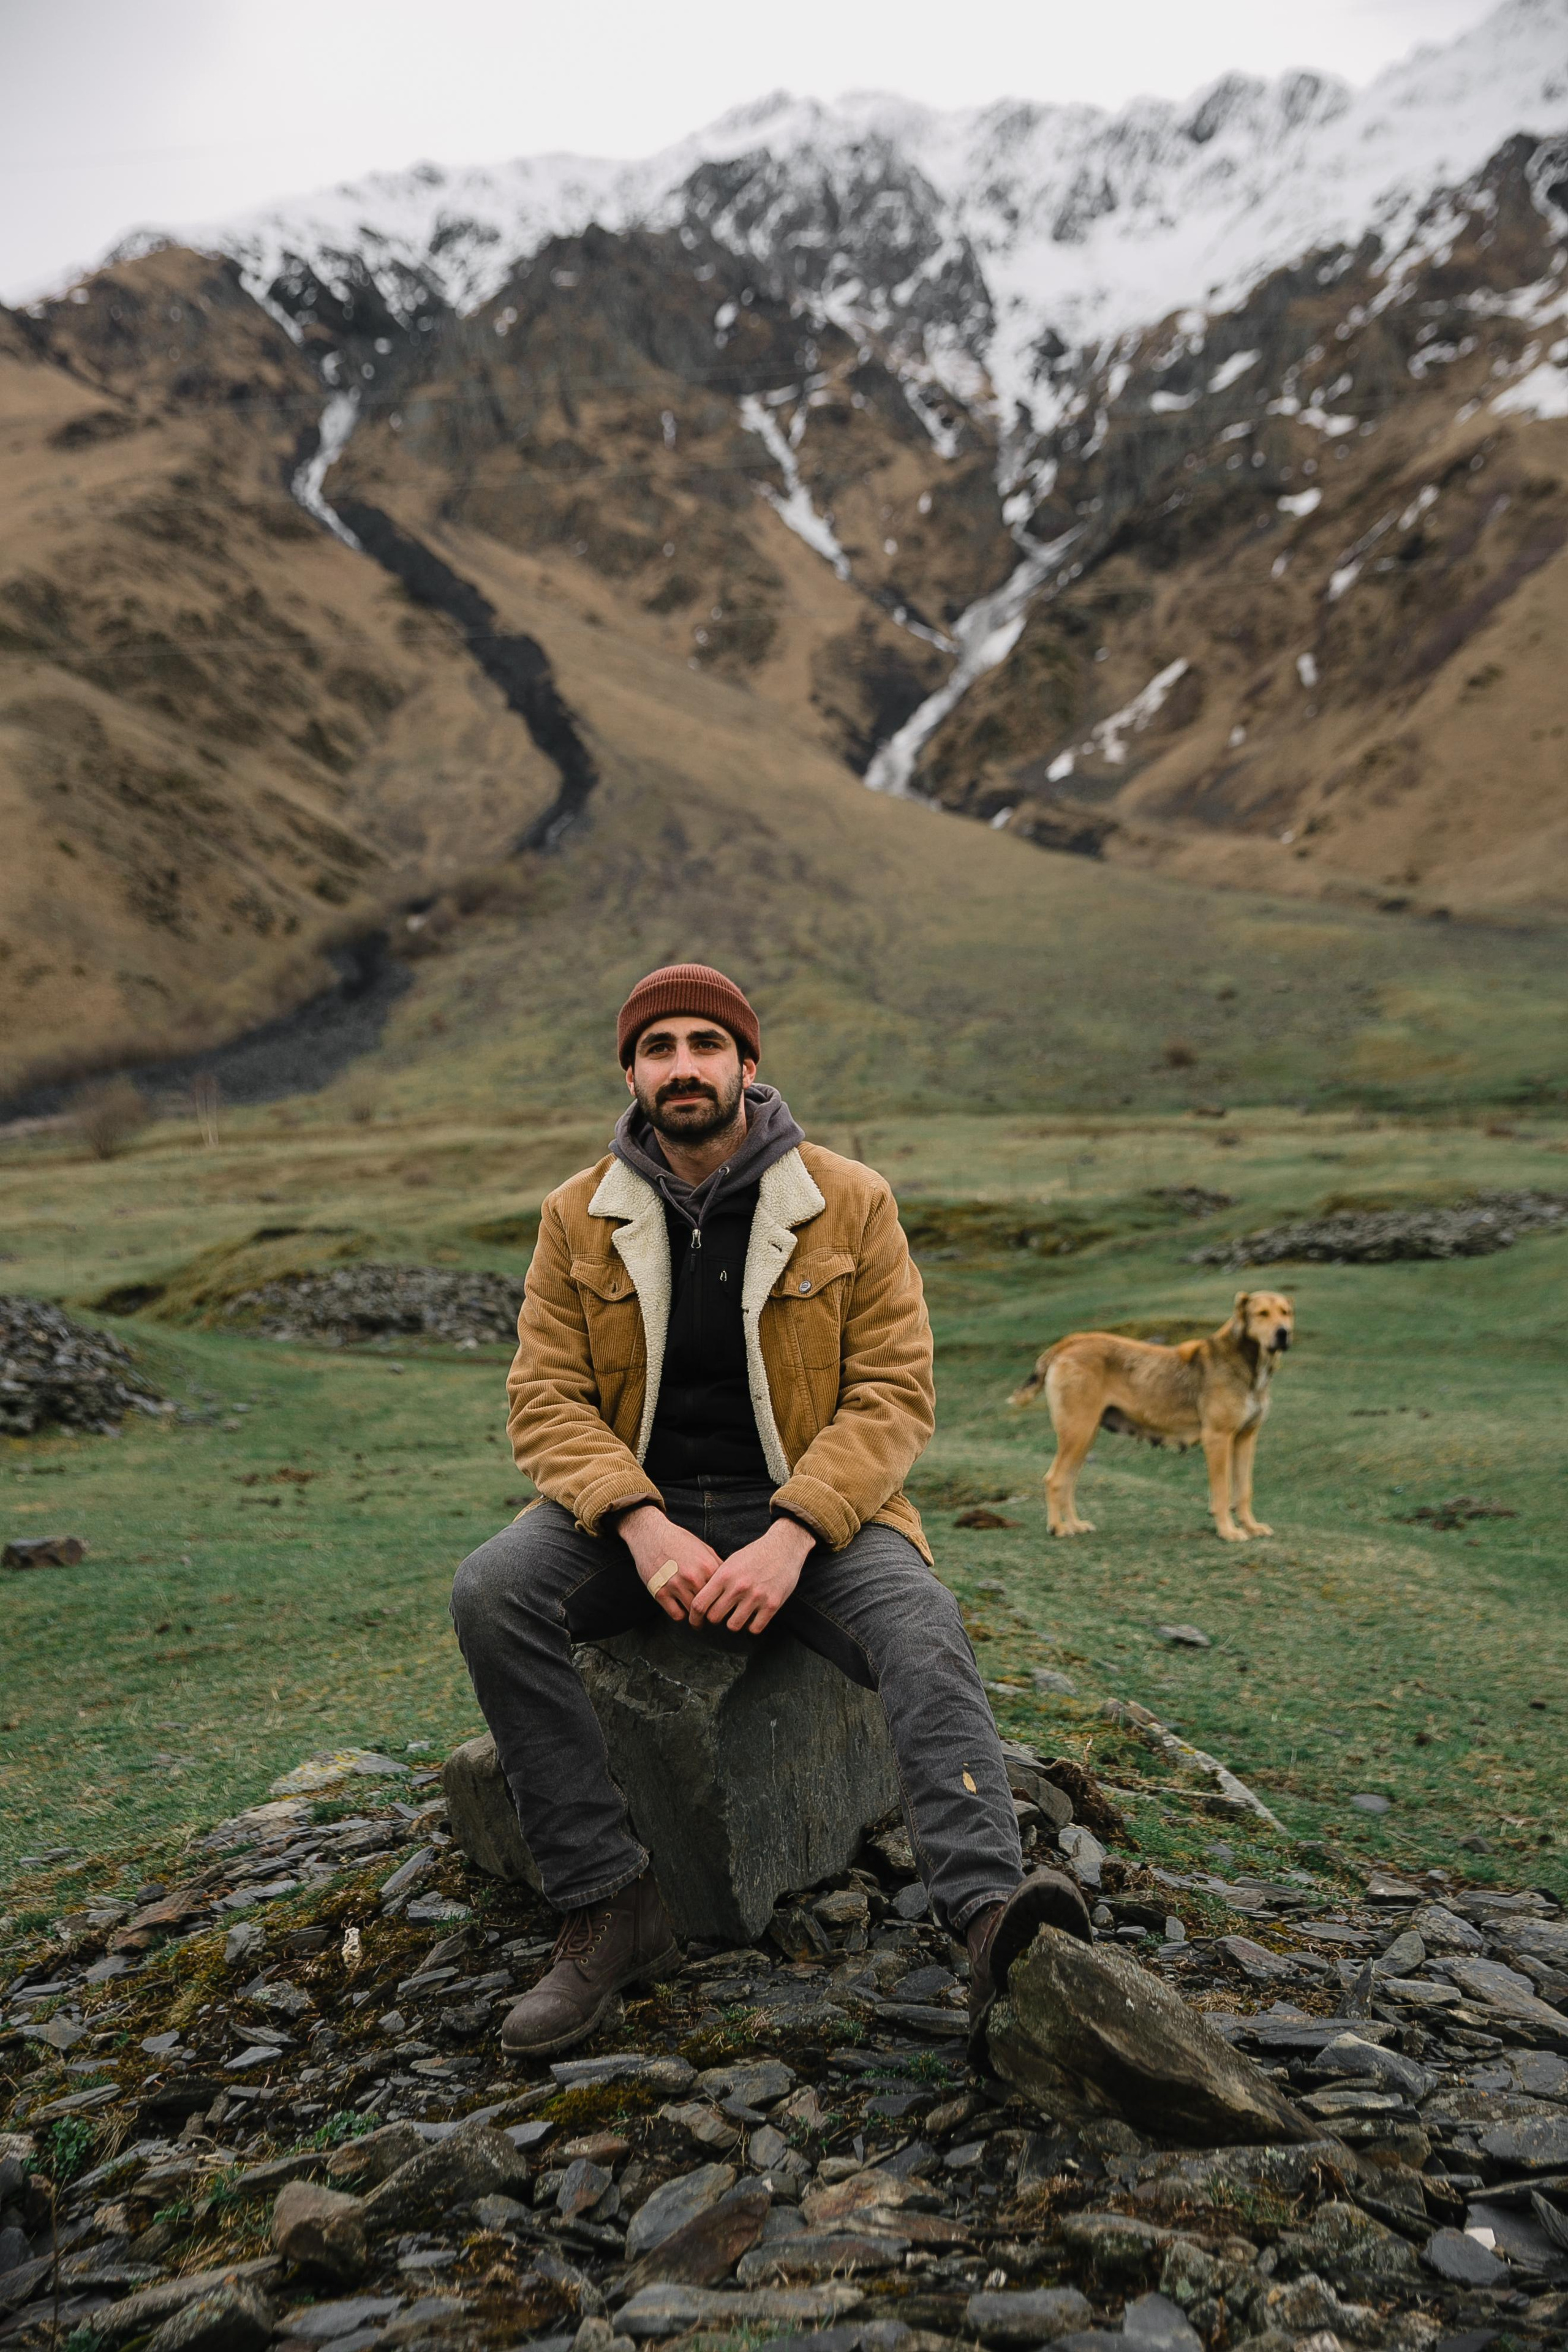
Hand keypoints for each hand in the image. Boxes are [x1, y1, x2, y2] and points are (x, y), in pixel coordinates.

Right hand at [618, 1505, 721, 1621]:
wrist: (651, 1534)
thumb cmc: (679, 1540)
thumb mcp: (703, 1548)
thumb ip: (717, 1566)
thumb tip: (729, 1583)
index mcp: (708, 1566)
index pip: (723, 1594)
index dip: (723, 1602)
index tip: (721, 1607)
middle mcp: (693, 1577)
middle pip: (709, 1606)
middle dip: (711, 1613)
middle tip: (710, 1616)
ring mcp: (676, 1585)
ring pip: (694, 1613)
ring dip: (696, 1617)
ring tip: (697, 1617)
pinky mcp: (660, 1592)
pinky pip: (677, 1615)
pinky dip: (681, 1615)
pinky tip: (682, 1609)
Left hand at [689, 1517, 814, 1634]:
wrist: (783, 1547)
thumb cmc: (754, 1554)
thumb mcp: (731, 1562)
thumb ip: (717, 1580)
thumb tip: (701, 1599)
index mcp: (724, 1575)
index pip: (699, 1604)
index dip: (694, 1617)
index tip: (696, 1622)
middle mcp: (738, 1587)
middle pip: (714, 1617)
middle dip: (715, 1619)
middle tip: (721, 1615)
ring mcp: (756, 1596)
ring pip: (733, 1626)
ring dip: (734, 1622)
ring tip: (738, 1614)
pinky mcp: (772, 1604)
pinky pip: (755, 1628)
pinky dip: (752, 1626)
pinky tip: (753, 1617)